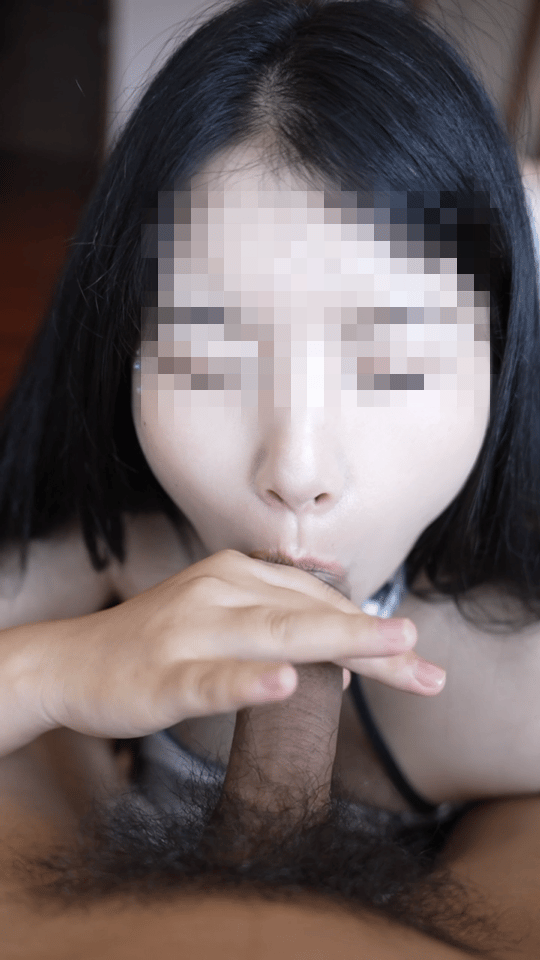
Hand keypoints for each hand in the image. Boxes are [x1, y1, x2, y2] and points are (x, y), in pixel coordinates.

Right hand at [41, 549, 444, 740]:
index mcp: (237, 573)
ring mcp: (189, 630)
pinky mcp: (163, 674)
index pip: (317, 601)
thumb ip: (279, 625)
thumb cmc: (158, 643)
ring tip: (387, 649)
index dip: (370, 631)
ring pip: (273, 636)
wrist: (72, 661)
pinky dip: (249, 682)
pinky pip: (212, 679)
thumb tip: (349, 657)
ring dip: (335, 643)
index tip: (418, 658)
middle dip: (373, 639)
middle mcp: (218, 589)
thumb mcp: (220, 619)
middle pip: (309, 617)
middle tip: (424, 659)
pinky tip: (285, 684)